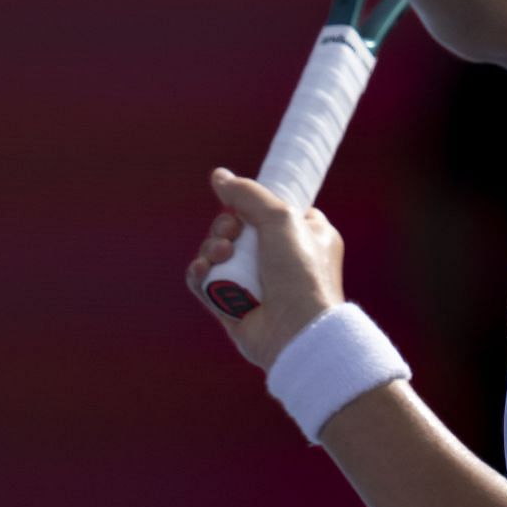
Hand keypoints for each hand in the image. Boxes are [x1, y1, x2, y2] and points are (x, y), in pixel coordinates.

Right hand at [185, 168, 346, 370]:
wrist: (296, 330)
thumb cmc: (300, 272)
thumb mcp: (280, 218)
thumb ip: (248, 194)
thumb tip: (219, 175)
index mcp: (305, 236)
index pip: (271, 212)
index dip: (251, 206)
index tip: (240, 205)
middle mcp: (281, 259)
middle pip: (237, 230)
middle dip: (225, 227)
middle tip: (230, 232)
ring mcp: (256, 283)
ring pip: (219, 254)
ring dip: (212, 248)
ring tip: (220, 254)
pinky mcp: (233, 306)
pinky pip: (207, 282)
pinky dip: (200, 273)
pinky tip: (202, 270)